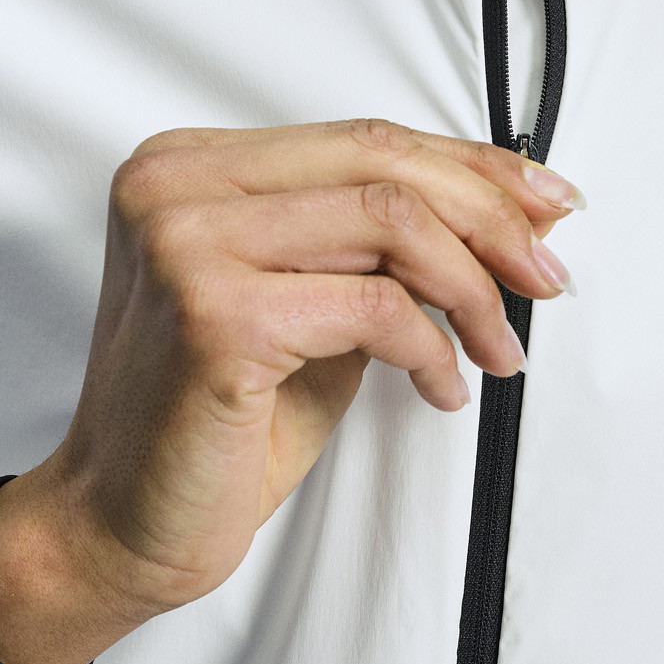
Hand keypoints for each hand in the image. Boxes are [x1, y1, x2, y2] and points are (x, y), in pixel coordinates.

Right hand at [0, 119, 581, 663]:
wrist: (119, 525)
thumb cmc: (212, 421)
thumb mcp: (316, 303)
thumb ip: (388, 245)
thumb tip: (517, 208)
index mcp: (188, 166)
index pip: (362, 139)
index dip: (471, 168)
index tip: (545, 205)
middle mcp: (175, 188)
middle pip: (382, 164)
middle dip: (491, 218)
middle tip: (544, 277)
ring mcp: (187, 244)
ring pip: (391, 223)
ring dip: (473, 289)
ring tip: (497, 347)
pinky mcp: (216, 316)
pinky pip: (377, 308)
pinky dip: (433, 350)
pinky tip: (441, 387)